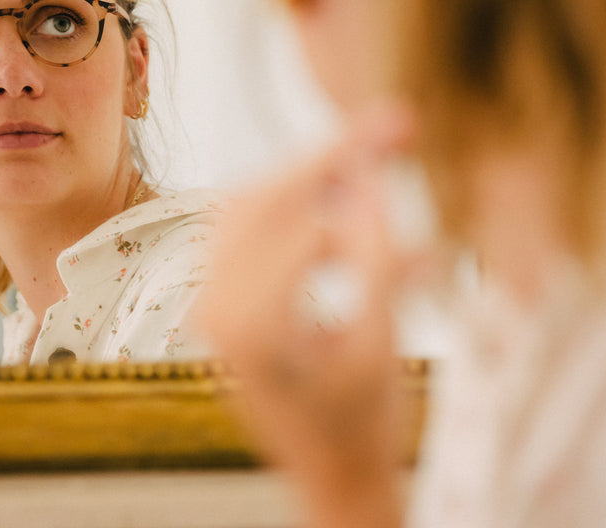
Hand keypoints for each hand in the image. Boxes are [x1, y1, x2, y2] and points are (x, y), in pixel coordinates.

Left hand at [198, 103, 418, 527]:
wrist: (333, 479)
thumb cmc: (362, 425)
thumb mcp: (381, 342)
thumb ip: (375, 257)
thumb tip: (369, 173)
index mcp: (249, 323)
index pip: (292, 209)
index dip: (346, 160)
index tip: (394, 126)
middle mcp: (214, 308)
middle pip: (261, 197)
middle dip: (324, 161)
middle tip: (386, 131)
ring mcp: (211, 306)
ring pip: (248, 208)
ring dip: (307, 185)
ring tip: (367, 171)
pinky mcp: (222, 305)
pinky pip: (245, 232)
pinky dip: (293, 213)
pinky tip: (342, 216)